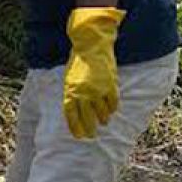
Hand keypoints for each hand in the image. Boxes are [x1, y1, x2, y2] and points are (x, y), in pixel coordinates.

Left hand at [63, 7, 124, 139]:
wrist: (90, 44)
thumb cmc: (77, 61)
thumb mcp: (69, 78)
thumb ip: (72, 94)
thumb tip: (76, 110)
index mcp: (70, 92)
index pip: (72, 116)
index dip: (75, 128)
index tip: (79, 136)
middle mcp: (83, 93)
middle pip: (87, 117)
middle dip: (90, 129)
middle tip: (92, 136)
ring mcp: (98, 90)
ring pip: (102, 112)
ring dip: (103, 119)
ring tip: (103, 122)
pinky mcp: (110, 84)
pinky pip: (113, 102)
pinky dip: (113, 108)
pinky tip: (112, 111)